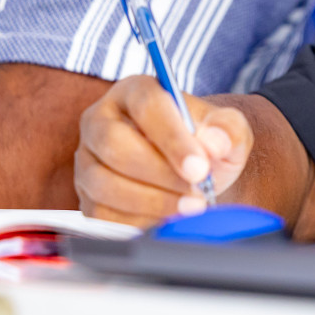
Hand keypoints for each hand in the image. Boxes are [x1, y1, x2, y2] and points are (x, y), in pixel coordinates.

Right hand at [75, 75, 252, 226]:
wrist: (193, 173)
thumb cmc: (205, 144)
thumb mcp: (227, 129)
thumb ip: (228, 129)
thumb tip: (216, 142)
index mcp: (135, 91)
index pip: (147, 106)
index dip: (172, 139)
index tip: (199, 167)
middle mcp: (101, 121)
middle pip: (115, 144)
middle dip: (159, 173)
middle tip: (197, 192)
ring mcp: (88, 161)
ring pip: (103, 183)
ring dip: (151, 201)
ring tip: (190, 208)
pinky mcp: (86, 197)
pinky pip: (101, 215)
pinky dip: (138, 222)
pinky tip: (169, 222)